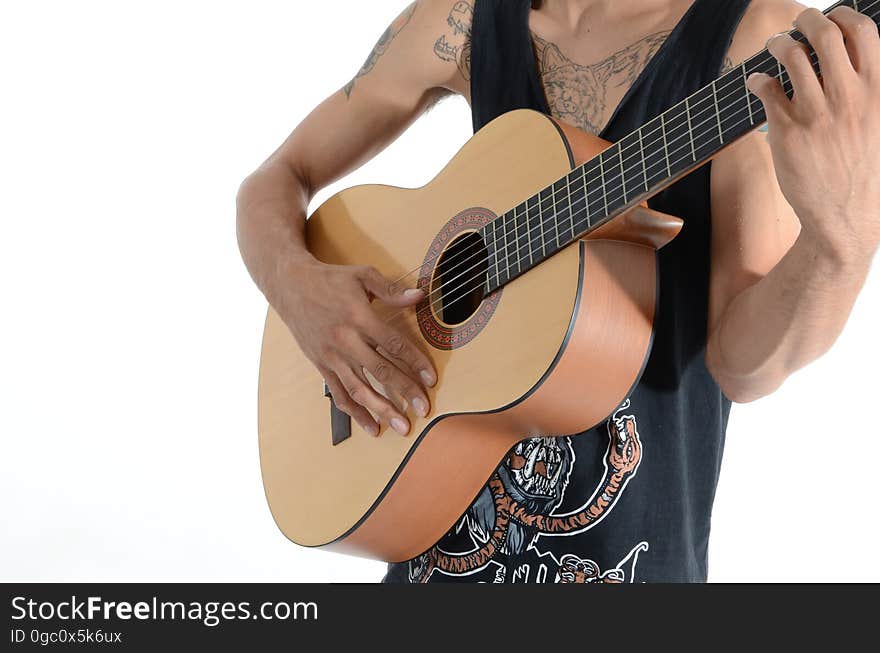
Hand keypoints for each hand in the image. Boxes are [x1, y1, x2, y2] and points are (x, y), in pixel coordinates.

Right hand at [278, 256, 436, 436]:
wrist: (290, 286)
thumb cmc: (329, 279)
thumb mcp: (363, 275)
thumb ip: (392, 290)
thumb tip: (419, 296)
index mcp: (359, 317)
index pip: (394, 344)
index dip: (415, 362)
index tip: (431, 379)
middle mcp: (345, 340)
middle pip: (381, 371)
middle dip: (405, 392)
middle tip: (424, 409)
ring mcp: (332, 356)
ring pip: (360, 389)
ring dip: (382, 410)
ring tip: (401, 426)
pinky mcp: (321, 365)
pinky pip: (340, 393)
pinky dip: (355, 412)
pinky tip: (371, 426)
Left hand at [746, 6, 879, 266]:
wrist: (846, 216)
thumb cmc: (864, 170)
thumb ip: (870, 90)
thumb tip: (856, 62)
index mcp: (877, 90)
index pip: (863, 30)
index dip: (842, 15)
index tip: (830, 16)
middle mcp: (848, 96)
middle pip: (824, 33)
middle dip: (805, 19)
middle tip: (795, 23)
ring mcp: (817, 113)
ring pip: (791, 54)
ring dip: (778, 43)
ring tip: (774, 46)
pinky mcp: (787, 131)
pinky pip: (766, 88)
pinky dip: (757, 79)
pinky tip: (757, 83)